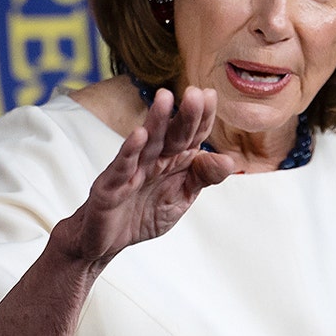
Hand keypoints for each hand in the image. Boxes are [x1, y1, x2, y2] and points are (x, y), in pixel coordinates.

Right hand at [54, 86, 234, 262]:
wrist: (106, 242)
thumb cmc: (143, 214)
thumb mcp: (180, 199)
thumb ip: (202, 178)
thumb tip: (228, 160)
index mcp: (174, 160)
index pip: (192, 135)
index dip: (202, 117)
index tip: (210, 95)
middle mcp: (154, 159)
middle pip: (172, 134)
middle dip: (184, 115)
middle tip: (194, 93)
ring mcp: (131, 170)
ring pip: (147, 143)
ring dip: (156, 121)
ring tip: (165, 98)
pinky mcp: (111, 186)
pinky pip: (122, 166)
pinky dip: (130, 151)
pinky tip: (139, 134)